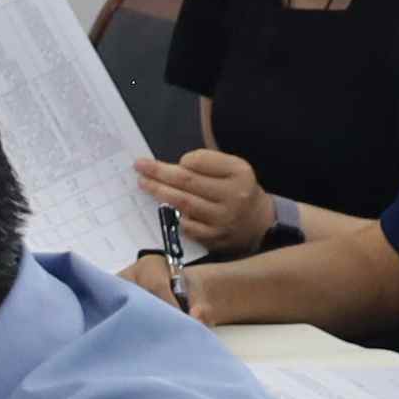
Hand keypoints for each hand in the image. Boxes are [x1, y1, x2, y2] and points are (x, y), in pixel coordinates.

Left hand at [137, 145, 268, 262]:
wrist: (259, 223)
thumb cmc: (238, 190)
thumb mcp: (234, 169)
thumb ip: (208, 163)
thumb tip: (176, 166)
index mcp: (239, 173)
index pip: (202, 162)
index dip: (183, 160)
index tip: (173, 161)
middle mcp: (233, 196)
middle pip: (188, 182)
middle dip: (160, 173)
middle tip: (140, 166)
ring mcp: (223, 219)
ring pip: (184, 203)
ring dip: (160, 192)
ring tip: (144, 183)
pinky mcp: (214, 238)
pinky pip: (186, 225)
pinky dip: (173, 215)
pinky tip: (163, 208)